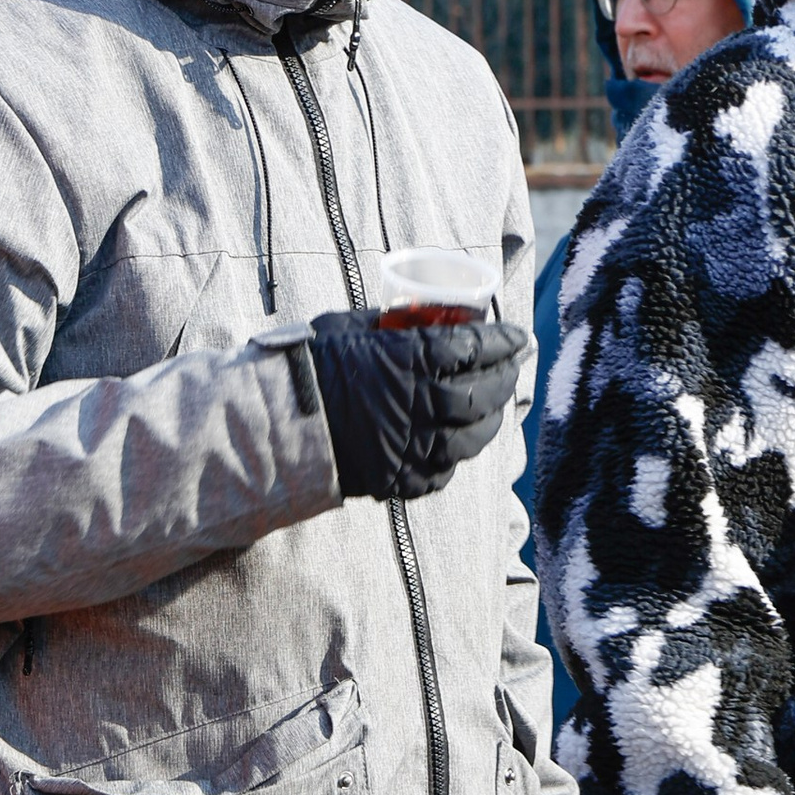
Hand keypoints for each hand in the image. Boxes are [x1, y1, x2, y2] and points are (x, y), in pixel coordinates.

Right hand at [309, 309, 524, 504]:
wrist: (275, 424)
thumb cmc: (308, 366)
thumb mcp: (350, 327)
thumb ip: (390, 323)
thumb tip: (415, 315)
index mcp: (412, 359)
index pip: (476, 348)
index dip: (505, 342)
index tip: (520, 338)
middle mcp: (423, 404)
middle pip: (484, 394)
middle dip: (506, 379)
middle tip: (513, 370)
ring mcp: (415, 447)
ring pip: (473, 438)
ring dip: (491, 421)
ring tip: (495, 409)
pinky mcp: (403, 479)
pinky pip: (444, 470)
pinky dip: (456, 455)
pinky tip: (458, 444)